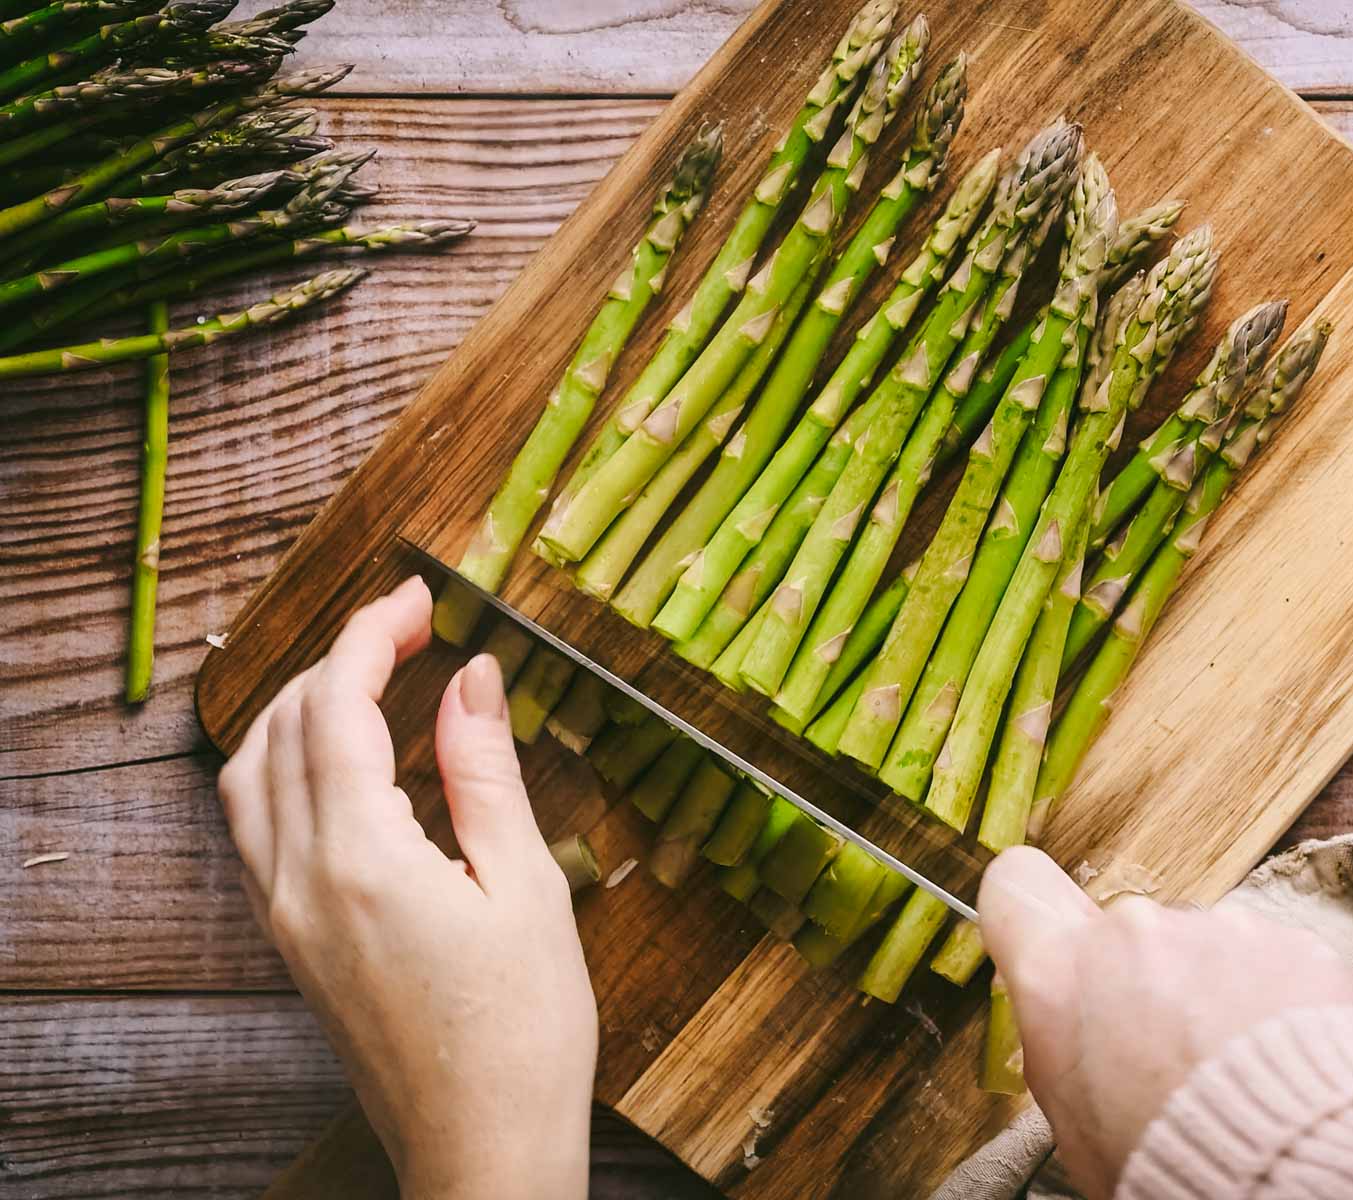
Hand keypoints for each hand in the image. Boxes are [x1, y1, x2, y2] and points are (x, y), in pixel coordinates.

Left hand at [217, 577, 595, 1199]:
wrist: (485, 1148)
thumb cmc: (525, 1029)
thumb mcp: (526, 886)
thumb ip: (485, 772)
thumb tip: (472, 677)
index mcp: (359, 858)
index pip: (338, 707)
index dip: (373, 634)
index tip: (420, 595)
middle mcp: (297, 881)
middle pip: (285, 729)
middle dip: (340, 659)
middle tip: (411, 625)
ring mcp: (284, 917)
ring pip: (252, 777)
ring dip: (300, 709)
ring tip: (371, 680)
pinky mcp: (292, 944)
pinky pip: (260, 828)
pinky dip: (291, 767)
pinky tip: (353, 764)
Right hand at [979, 847, 1352, 1199]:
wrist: (1292, 1171)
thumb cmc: (1175, 1164)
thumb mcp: (1074, 1118)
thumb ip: (1064, 1038)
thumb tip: (1071, 1018)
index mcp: (1061, 974)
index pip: (1016, 885)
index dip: (1032, 911)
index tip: (1050, 937)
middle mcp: (1134, 933)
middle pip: (1122, 930)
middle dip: (1139, 976)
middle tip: (1164, 1051)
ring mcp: (1217, 930)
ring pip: (1199, 946)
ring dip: (1210, 990)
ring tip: (1232, 1065)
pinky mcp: (1290, 941)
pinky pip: (1268, 960)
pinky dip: (1272, 999)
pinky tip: (1276, 1057)